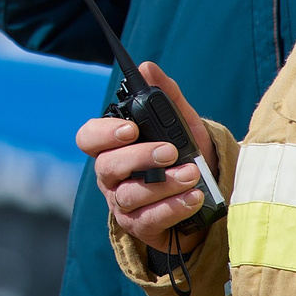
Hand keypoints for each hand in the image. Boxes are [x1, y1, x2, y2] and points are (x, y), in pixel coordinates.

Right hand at [76, 61, 216, 253]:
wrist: (207, 197)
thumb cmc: (185, 157)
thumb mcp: (183, 124)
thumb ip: (167, 97)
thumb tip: (148, 68)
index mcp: (113, 147)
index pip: (89, 138)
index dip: (103, 134)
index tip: (130, 129)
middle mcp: (111, 176)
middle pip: (107, 167)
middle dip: (140, 157)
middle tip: (170, 151)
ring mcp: (122, 204)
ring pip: (130, 194)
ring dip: (163, 183)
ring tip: (192, 174)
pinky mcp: (139, 227)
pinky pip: (149, 219)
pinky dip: (172, 207)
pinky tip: (193, 197)